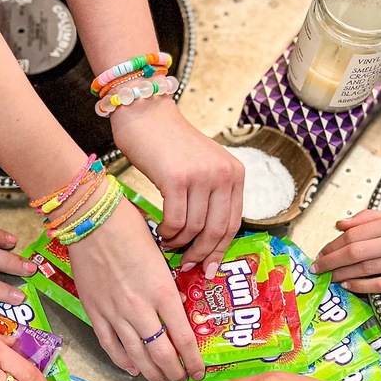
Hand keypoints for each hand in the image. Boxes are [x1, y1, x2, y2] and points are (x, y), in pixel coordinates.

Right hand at [69, 198, 204, 380]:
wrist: (93, 220)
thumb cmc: (131, 229)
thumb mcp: (161, 259)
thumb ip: (168, 288)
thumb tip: (175, 311)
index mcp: (163, 292)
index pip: (184, 338)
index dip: (194, 361)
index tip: (200, 372)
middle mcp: (141, 309)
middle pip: (162, 354)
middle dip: (175, 372)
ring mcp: (115, 313)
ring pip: (137, 355)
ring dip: (152, 373)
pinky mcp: (95, 313)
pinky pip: (110, 345)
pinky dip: (123, 360)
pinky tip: (133, 368)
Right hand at [111, 98, 243, 274]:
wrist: (145, 113)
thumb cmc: (169, 145)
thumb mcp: (202, 167)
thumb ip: (210, 196)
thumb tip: (207, 241)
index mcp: (235, 173)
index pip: (234, 223)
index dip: (220, 249)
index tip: (209, 267)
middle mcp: (223, 174)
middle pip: (217, 230)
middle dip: (201, 253)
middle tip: (186, 264)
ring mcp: (201, 175)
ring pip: (195, 228)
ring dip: (179, 242)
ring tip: (168, 242)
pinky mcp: (177, 178)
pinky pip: (176, 220)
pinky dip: (168, 232)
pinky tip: (161, 232)